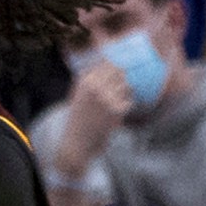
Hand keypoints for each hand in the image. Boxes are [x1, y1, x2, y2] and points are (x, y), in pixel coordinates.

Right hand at [55, 60, 134, 176]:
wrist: (76, 144)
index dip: (114, 69)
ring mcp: (107, 97)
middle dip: (120, 80)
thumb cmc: (78, 119)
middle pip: (119, 71)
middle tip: (118, 90)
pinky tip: (115, 115)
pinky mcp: (116, 110)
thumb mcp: (78, 95)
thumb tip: (106, 61)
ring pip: (126, 86)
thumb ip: (90, 79)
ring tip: (114, 104)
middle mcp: (95, 86)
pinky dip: (124, 107)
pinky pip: (128, 101)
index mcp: (85, 80)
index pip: (107, 63)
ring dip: (124, 93)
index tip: (115, 76)